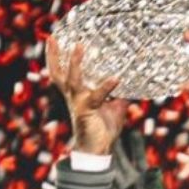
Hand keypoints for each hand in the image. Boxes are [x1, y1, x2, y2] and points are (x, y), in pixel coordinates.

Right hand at [46, 34, 127, 155]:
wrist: (98, 150)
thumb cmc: (103, 127)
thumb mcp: (116, 104)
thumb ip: (122, 91)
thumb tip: (136, 79)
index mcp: (76, 93)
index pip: (62, 71)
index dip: (56, 56)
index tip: (53, 38)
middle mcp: (73, 95)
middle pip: (58, 73)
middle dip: (54, 56)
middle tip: (52, 38)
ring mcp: (77, 102)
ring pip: (72, 79)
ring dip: (75, 63)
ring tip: (79, 46)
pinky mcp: (86, 111)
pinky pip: (95, 96)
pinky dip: (105, 87)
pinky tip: (115, 78)